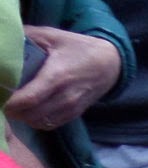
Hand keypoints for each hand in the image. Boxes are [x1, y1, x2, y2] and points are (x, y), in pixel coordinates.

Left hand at [6, 27, 121, 129]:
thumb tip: (8, 42)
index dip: (11, 103)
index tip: (0, 97)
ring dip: (23, 117)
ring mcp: (71, 108)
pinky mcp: (74, 115)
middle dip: (13, 111)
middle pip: (32, 114)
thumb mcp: (53, 36)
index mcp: (57, 76)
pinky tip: (29, 111)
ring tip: (14, 106)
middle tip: (2, 100)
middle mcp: (65, 97)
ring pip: (40, 122)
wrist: (109, 65)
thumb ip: (28, 37)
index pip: (29, 98)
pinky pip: (50, 125)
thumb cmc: (78, 48)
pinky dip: (36, 121)